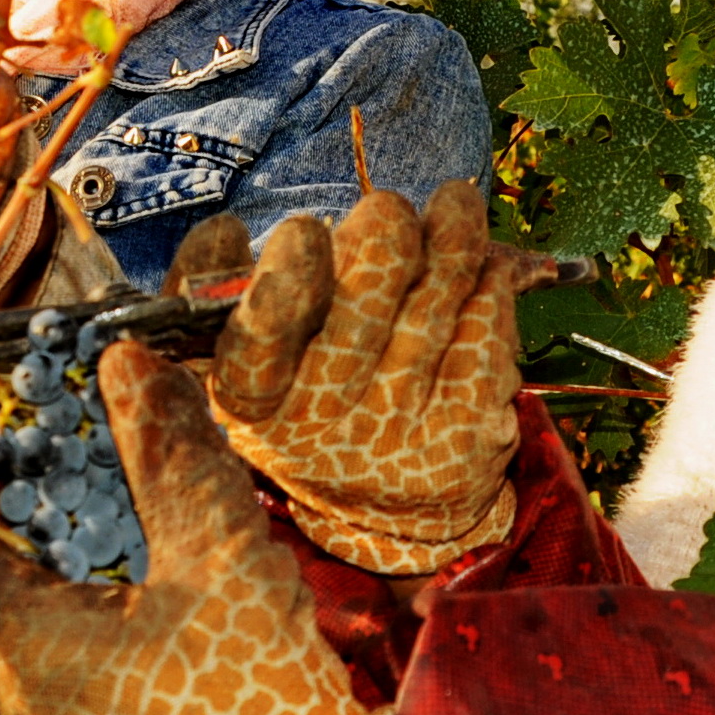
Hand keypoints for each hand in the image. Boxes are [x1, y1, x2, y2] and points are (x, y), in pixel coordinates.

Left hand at [0, 340, 388, 714]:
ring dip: (6, 591)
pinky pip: (48, 698)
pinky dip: (50, 640)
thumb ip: (166, 453)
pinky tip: (93, 619)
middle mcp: (31, 711)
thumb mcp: (221, 547)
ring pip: (7, 656)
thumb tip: (125, 364)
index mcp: (41, 650)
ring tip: (20, 538)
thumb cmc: (266, 678)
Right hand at [205, 180, 529, 575]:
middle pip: (361, 302)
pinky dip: (492, 280)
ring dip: (453, 232)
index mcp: (252, 403)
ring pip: (435, 294)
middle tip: (387, 210)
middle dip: (384, 231)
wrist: (395, 510)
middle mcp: (321, 426)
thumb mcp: (255, 353)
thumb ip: (223, 287)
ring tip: (454, 204)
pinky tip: (489, 268)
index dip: (282, 286)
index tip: (303, 232)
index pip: (258, 346)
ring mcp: (397, 433)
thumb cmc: (315, 393)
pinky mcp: (464, 433)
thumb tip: (223, 236)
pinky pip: (486, 321)